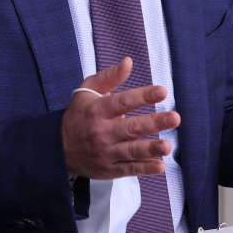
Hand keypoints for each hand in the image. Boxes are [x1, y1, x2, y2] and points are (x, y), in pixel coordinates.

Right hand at [61, 57, 180, 178]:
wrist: (58, 148)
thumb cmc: (79, 114)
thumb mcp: (88, 91)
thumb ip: (109, 77)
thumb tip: (129, 62)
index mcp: (98, 110)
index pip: (123, 102)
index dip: (143, 96)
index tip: (162, 91)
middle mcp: (102, 132)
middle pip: (131, 127)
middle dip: (154, 123)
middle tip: (174, 118)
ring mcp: (106, 152)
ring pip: (131, 151)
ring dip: (151, 148)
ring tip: (167, 145)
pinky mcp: (110, 169)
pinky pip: (129, 169)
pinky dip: (145, 169)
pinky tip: (160, 166)